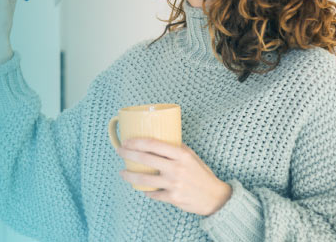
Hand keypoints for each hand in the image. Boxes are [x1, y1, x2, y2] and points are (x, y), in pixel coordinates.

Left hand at [116, 138, 231, 215]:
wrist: (215, 197)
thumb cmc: (201, 174)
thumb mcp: (191, 156)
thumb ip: (176, 148)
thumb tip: (158, 138)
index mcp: (181, 155)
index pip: (154, 144)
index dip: (137, 142)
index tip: (127, 141)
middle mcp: (176, 168)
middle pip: (145, 159)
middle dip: (128, 154)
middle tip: (119, 151)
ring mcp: (174, 184)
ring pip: (144, 179)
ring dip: (129, 175)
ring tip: (122, 172)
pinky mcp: (173, 198)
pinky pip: (153, 193)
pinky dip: (146, 191)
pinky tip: (142, 188)